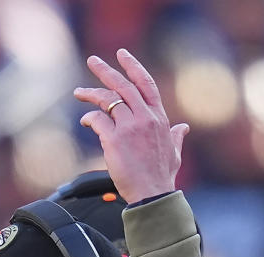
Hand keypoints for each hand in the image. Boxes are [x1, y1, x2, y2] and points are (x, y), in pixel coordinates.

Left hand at [74, 49, 188, 202]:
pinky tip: (85, 121)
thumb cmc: (162, 177)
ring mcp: (129, 127)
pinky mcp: (114, 139)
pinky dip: (89, 118)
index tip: (121, 55)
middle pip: (123, 86)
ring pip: (107, 101)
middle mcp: (145, 118)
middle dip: (105, 71)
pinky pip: (97, 120)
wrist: (152, 194)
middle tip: (92, 61)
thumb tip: (184, 128)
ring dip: (91, 95)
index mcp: (159, 118)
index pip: (145, 85)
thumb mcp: (175, 152)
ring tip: (79, 92)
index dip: (133, 67)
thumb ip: (177, 137)